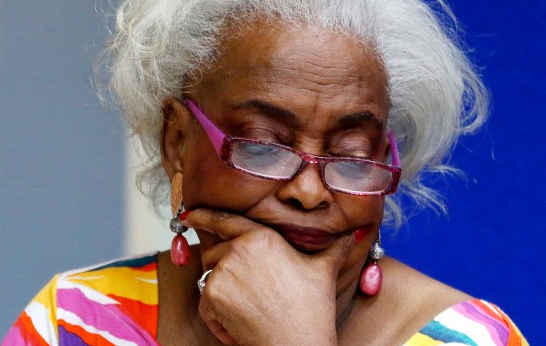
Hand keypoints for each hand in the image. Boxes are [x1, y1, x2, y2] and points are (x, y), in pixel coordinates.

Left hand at [182, 208, 354, 345]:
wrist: (296, 343)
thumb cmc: (311, 309)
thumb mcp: (324, 270)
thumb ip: (336, 247)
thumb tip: (356, 232)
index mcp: (261, 236)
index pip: (225, 220)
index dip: (203, 215)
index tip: (189, 214)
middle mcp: (237, 249)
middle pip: (215, 252)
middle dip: (224, 269)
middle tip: (247, 292)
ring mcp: (222, 272)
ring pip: (209, 277)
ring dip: (221, 294)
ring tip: (250, 309)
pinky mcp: (211, 296)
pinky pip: (205, 303)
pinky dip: (217, 316)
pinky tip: (240, 324)